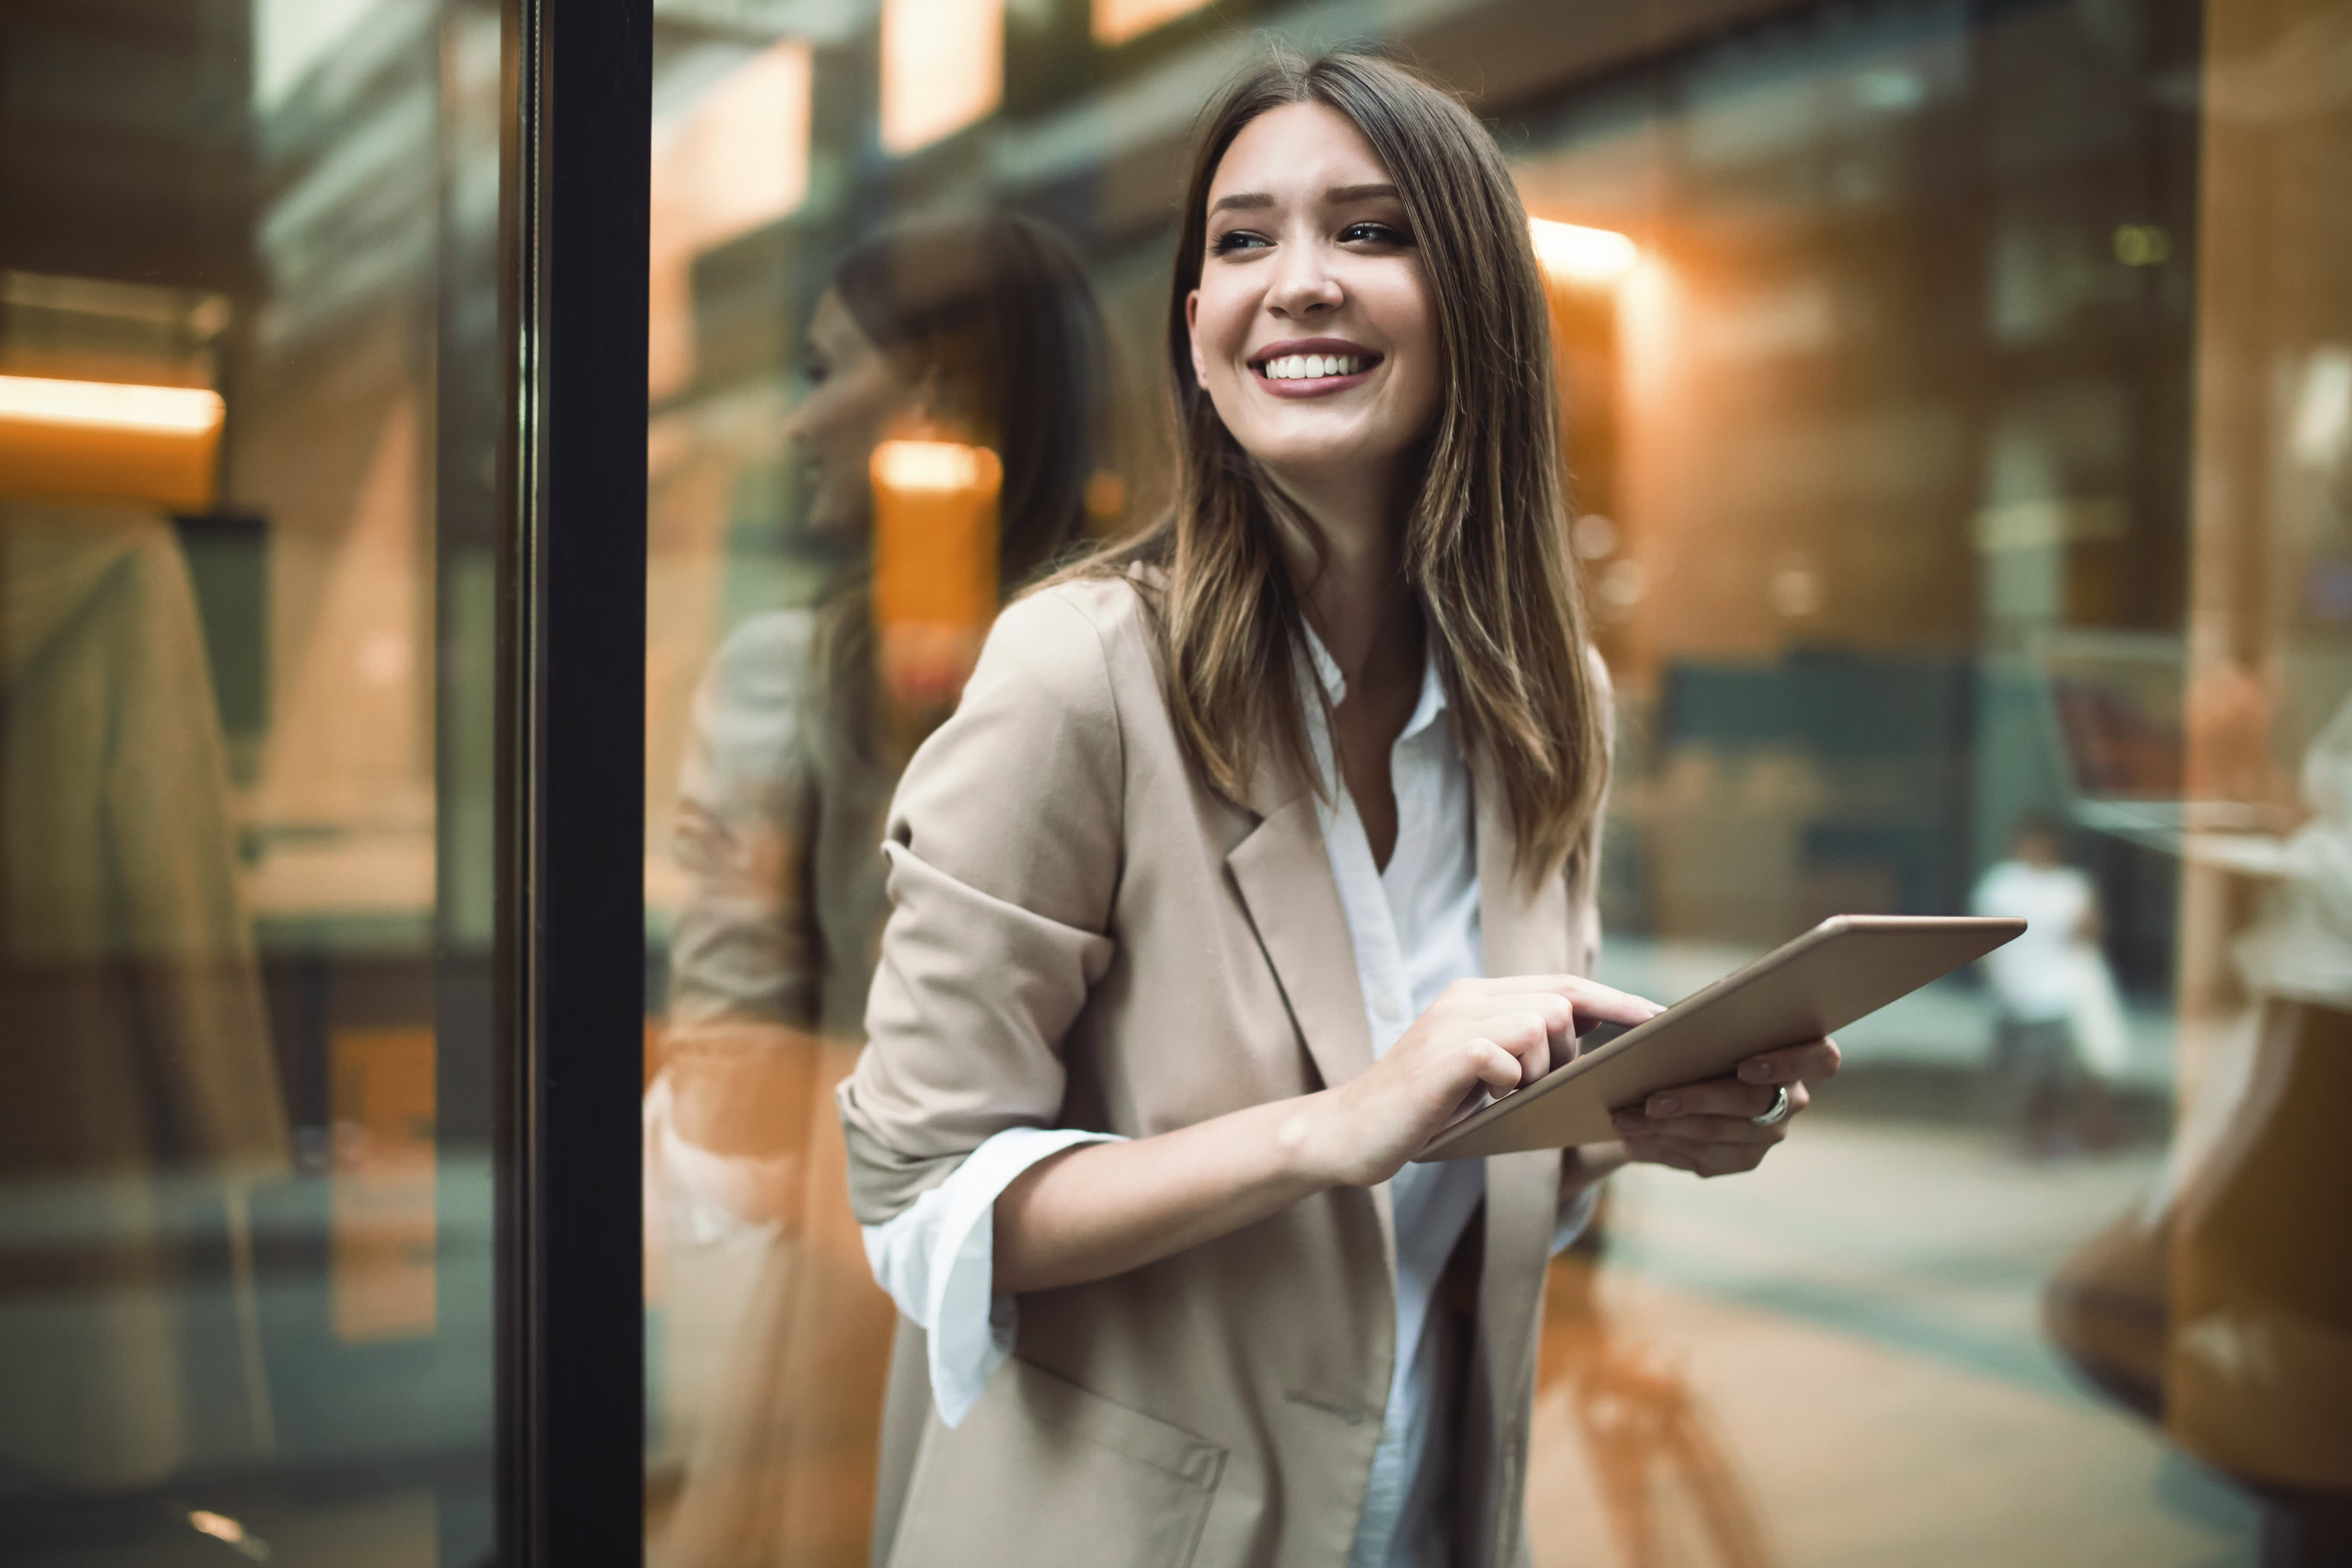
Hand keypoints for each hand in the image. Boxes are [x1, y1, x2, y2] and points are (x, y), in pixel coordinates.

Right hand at [1292, 975, 1663, 1188]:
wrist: (1349, 1132)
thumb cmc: (1419, 1111)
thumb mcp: (1477, 1071)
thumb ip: (1518, 1048)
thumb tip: (1581, 1051)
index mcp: (1475, 994)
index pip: (1562, 983)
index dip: (1615, 999)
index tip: (1660, 1018)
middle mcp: (1466, 996)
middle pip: (1561, 1000)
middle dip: (1570, 1049)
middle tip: (1533, 1086)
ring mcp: (1454, 1021)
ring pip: (1543, 1023)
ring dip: (1539, 1069)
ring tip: (1503, 1095)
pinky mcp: (1446, 1054)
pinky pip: (1511, 1056)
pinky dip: (1509, 1084)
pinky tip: (1483, 1099)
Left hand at [1606, 1036, 1840, 1177]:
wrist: (1681, 1078)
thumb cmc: (1701, 1037)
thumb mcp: (1705, 1022)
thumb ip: (1704, 1020)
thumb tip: (1664, 1023)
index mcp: (1799, 1054)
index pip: (1821, 1058)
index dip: (1788, 1062)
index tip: (1745, 1066)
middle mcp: (1792, 1100)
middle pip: (1750, 1103)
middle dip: (1695, 1100)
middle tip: (1650, 1100)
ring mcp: (1769, 1135)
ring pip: (1717, 1133)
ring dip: (1665, 1127)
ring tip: (1624, 1118)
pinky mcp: (1742, 1160)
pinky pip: (1702, 1157)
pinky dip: (1662, 1146)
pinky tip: (1633, 1139)